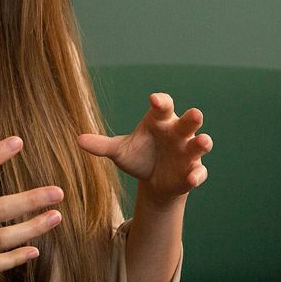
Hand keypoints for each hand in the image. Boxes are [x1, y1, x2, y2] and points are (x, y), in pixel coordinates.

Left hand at [78, 93, 211, 205]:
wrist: (153, 181)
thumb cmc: (139, 157)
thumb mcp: (119, 151)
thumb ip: (102, 146)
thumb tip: (78, 140)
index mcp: (160, 121)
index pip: (163, 106)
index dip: (161, 102)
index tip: (154, 99)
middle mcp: (177, 133)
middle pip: (188, 121)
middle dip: (192, 118)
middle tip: (195, 114)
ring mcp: (188, 152)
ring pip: (199, 144)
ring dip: (203, 142)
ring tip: (203, 142)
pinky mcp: (192, 171)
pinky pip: (199, 171)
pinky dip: (196, 174)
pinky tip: (191, 178)